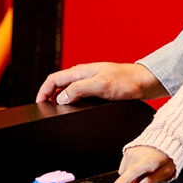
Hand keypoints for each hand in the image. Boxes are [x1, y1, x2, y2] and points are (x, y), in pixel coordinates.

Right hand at [35, 62, 166, 103]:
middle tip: (45, 109)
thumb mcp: (100, 85)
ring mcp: (91, 81)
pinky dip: (72, 102)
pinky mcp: (98, 89)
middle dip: (49, 95)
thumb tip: (61, 97)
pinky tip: (76, 110)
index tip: (38, 102)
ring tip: (57, 111)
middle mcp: (84, 75)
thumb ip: (79, 89)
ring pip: (69, 90)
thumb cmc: (125, 82)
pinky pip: (79, 95)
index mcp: (81, 72)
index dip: (43, 90)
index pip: (54, 79)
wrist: (144, 83)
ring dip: (61, 99)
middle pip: (59, 84)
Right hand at [112, 146, 175, 182]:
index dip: (123, 181)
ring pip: (124, 175)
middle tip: (147, 180)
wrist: (165, 139)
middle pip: (127, 180)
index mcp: (147, 161)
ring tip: (145, 171)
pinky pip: (123, 169)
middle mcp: (136, 155)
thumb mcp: (165, 172)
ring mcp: (130, 152)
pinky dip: (130, 171)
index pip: (133, 172)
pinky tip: (140, 167)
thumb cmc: (167, 157)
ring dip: (132, 178)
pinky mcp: (126, 152)